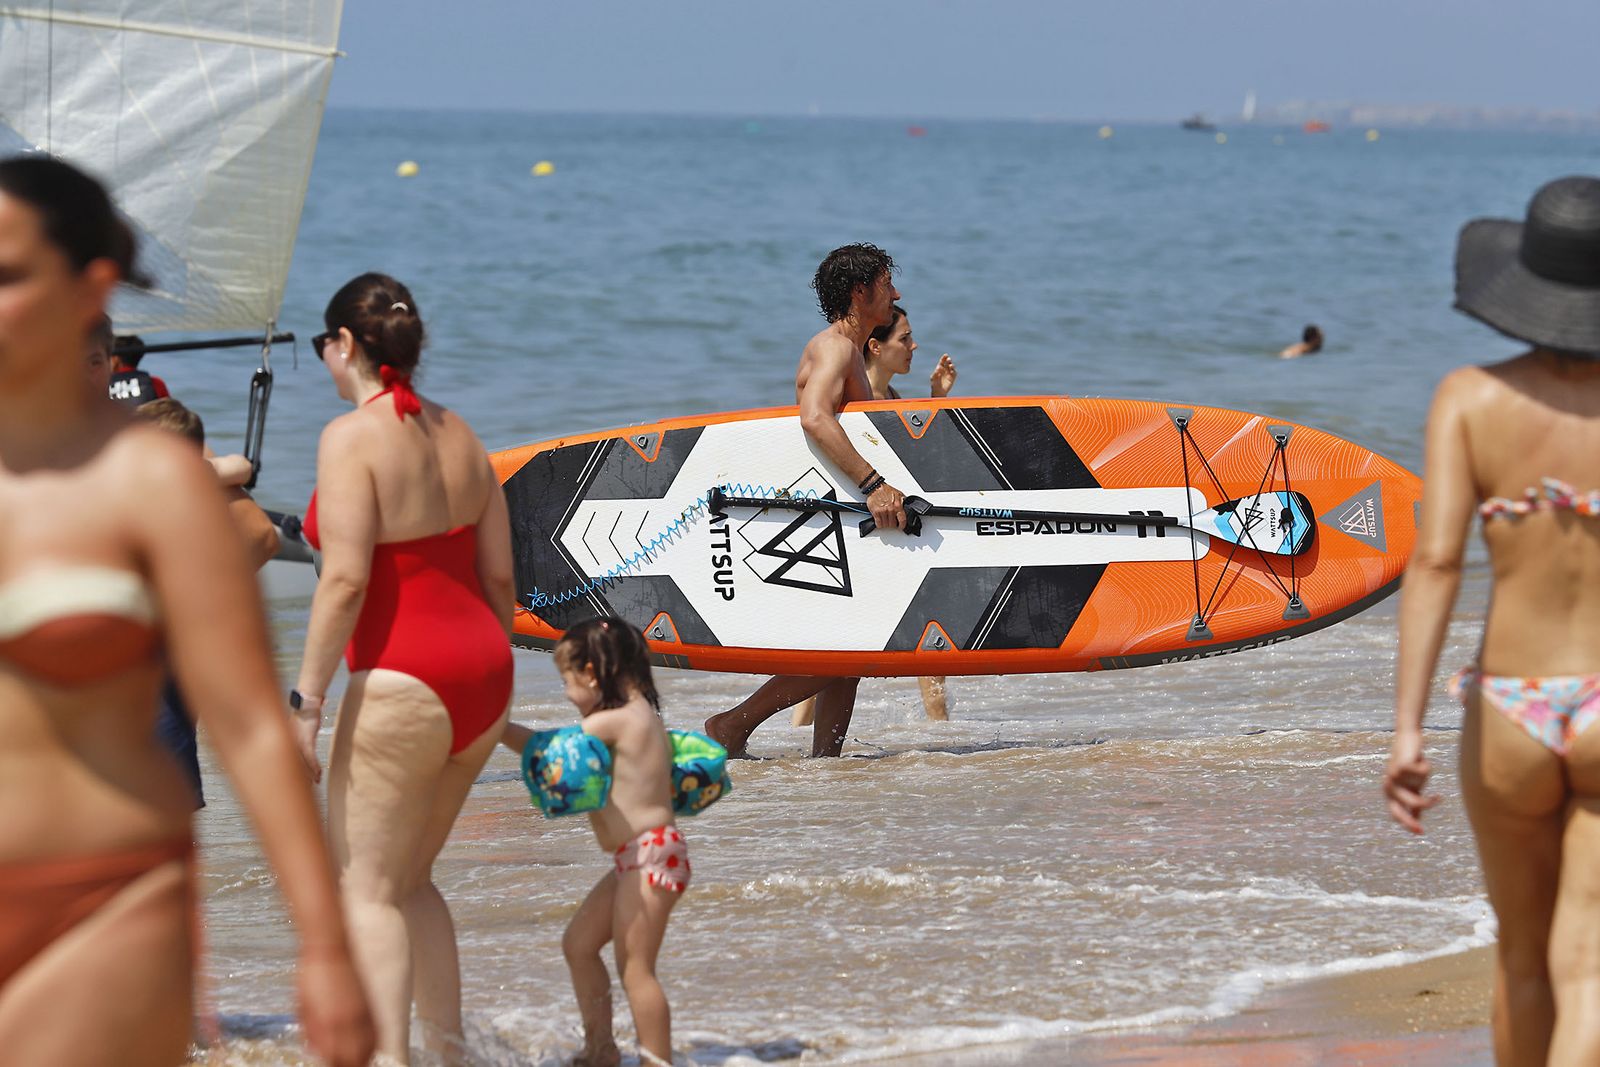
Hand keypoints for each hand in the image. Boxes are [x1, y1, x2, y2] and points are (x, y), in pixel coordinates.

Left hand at [290, 698, 324, 784]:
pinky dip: (315, 767)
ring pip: (301, 764)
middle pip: (291, 766)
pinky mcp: (306, 740)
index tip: (293, 784)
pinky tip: (319, 774)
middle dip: (299, 778)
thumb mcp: (296, 730)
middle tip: (306, 788)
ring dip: (309, 775)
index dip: (289, 775)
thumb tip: (299, 746)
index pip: (283, 763)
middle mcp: (287, 744)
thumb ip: (296, 739)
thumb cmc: (303, 716)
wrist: (307, 704)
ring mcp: (295, 743)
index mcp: (283, 743)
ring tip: (315, 783)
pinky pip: (310, 758)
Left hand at [297, 945, 374, 1066]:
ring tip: (357, 1063)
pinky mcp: (369, 1006)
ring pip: (368, 1048)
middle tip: (340, 1066)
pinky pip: (375, 1033)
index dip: (334, 1066)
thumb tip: (314, 1051)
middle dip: (347, 1066)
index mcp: (329, 1024)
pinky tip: (368, 1048)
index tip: (330, 1066)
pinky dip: (372, 1045)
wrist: (330, 949)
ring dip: (362, 1059)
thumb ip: (310, 1032)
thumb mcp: (303, 1007)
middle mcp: (349, 1022)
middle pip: (354, 1059)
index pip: (335, 1059)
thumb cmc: (311, 976)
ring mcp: (362, 1014)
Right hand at [867, 481, 905, 531]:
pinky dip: (879, 524)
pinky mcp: (876, 512)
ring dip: (885, 524)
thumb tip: (907, 507)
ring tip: (885, 520)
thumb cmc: (886, 490)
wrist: (876, 487)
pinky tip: (880, 521)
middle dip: (892, 524)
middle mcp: (891, 509)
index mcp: (898, 505)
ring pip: (886, 525)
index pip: (902, 520)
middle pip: (893, 524)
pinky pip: (878, 524)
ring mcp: (883, 511)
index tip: (901, 527)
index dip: (902, 525)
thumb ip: (903, 502)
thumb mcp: (899, 494)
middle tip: (891, 522)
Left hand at [930, 354, 956, 397]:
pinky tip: (952, 370)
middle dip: (948, 360)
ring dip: (952, 365)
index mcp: (940, 368)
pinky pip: (954, 373)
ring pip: (951, 367)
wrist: (938, 392)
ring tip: (950, 365)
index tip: (945, 355)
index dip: (944, 358)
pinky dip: (954, 371)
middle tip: (948, 359)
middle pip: (947, 363)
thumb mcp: (933, 378)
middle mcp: (945, 370)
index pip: (942, 362)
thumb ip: (936, 372)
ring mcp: (949, 373)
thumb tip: (939, 367)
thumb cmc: (934, 384)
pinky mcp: (952, 378)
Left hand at [1383, 731, 1438, 833]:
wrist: (1408, 739)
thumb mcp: (1415, 787)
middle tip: (1432, 821)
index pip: (1396, 813)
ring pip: (1415, 797)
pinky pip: (1421, 773)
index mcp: (1390, 793)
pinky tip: (1424, 761)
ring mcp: (1393, 776)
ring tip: (1438, 797)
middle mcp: (1389, 786)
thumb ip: (1414, 803)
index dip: (1407, 824)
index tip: (1421, 832)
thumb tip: (1417, 823)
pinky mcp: (1400, 765)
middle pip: (1403, 808)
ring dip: (1428, 799)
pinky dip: (1426, 768)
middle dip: (1417, 816)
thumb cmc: (1412, 765)